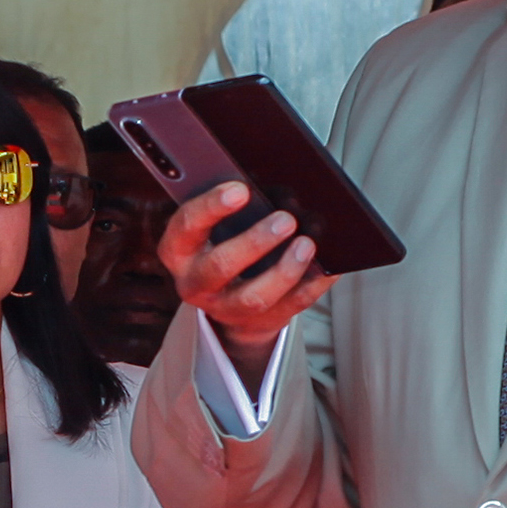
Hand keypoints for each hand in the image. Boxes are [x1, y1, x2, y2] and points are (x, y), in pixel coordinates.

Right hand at [158, 183, 331, 374]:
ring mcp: (225, 307)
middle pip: (221, 265)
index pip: (187, 225)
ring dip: (284, 270)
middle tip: (285, 219)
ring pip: (254, 296)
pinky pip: (288, 307)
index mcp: (178, 250)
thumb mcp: (212, 225)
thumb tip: (272, 186)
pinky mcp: (258, 321)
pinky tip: (328, 268)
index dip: (211, 207)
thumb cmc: (221, 242)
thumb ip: (231, 205)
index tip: (240, 190)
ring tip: (308, 244)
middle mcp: (195, 282)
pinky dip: (311, 286)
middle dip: (255, 241)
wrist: (225, 296)